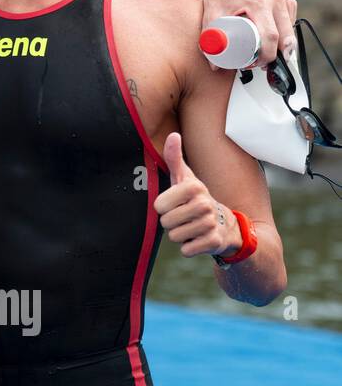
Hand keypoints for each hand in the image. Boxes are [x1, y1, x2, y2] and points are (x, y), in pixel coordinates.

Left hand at [154, 133, 238, 257]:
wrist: (226, 225)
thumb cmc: (196, 199)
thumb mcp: (185, 178)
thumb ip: (174, 158)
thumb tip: (173, 135)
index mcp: (194, 187)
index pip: (159, 205)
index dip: (162, 207)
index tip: (173, 204)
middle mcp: (204, 204)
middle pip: (166, 222)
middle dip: (170, 222)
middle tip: (183, 217)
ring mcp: (211, 224)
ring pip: (175, 236)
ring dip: (179, 235)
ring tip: (191, 227)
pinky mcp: (214, 242)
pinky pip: (186, 250)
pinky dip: (188, 247)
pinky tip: (198, 239)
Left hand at [199, 0, 296, 65]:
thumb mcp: (210, 16)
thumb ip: (209, 41)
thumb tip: (214, 67)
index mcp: (258, 4)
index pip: (270, 36)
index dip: (267, 54)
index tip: (257, 64)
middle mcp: (274, 0)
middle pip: (284, 36)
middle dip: (276, 55)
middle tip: (261, 65)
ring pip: (289, 31)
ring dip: (281, 46)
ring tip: (263, 54)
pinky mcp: (288, 1)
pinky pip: (290, 24)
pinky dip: (284, 35)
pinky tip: (272, 40)